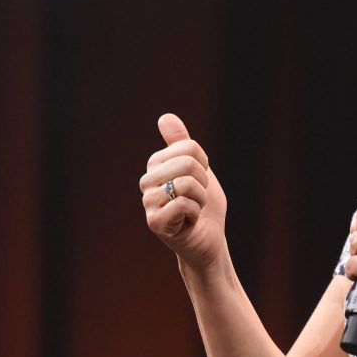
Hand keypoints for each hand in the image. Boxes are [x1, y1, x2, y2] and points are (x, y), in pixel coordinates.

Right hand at [139, 113, 227, 270]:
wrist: (209, 240)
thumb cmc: (204, 205)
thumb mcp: (199, 169)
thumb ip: (182, 143)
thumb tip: (165, 117)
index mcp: (156, 165)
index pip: (190, 147)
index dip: (204, 165)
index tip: (199, 181)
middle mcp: (147, 181)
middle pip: (187, 163)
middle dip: (203, 183)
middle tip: (197, 198)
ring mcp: (148, 202)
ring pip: (186, 183)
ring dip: (200, 199)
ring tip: (193, 210)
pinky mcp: (154, 222)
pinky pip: (184, 203)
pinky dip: (196, 213)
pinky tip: (189, 222)